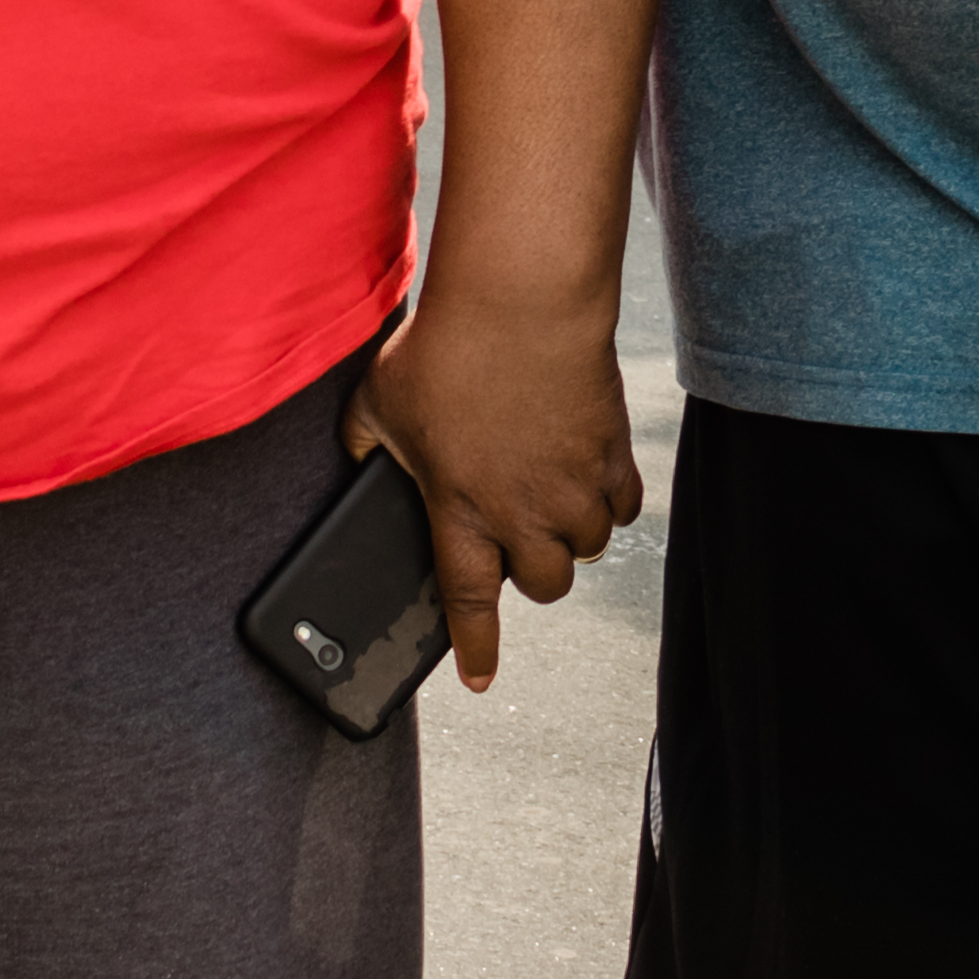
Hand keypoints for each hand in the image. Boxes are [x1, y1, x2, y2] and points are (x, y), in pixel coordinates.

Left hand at [351, 284, 642, 692]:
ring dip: (570, 537)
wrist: (522, 298)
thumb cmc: (445, 347)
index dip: (476, 650)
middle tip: (514, 539)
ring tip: (548, 502)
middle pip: (544, 584)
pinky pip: (624, 507)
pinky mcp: (612, 453)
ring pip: (588, 549)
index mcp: (460, 510)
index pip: (469, 603)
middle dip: (530, 573)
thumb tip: (355, 461)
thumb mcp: (378, 400)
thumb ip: (362, 443)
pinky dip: (607, 503)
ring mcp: (574, 486)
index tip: (479, 680)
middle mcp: (523, 512)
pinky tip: (585, 476)